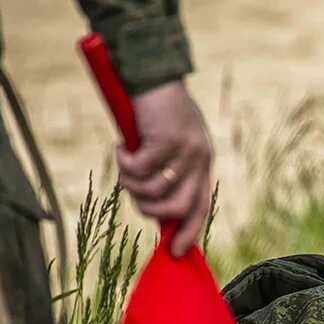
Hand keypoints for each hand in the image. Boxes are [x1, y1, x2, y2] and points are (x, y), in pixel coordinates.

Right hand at [116, 81, 212, 256]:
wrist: (153, 73)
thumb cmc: (157, 110)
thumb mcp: (169, 144)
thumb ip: (169, 172)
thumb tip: (157, 211)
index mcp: (203, 163)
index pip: (201, 207)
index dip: (190, 232)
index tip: (176, 251)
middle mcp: (199, 159)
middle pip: (177, 208)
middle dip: (148, 209)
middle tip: (132, 192)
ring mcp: (185, 150)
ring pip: (154, 191)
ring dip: (131, 184)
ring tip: (123, 164)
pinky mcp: (166, 139)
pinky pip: (139, 169)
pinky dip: (123, 162)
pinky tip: (120, 147)